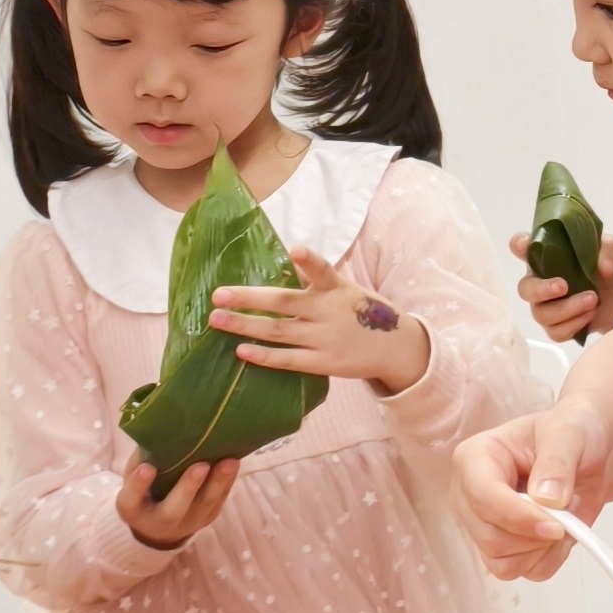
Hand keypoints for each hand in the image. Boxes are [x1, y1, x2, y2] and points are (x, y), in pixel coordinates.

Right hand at [118, 457, 239, 548]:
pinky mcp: (208, 516)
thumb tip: (160, 423)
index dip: (138, 485)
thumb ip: (143, 457)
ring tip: (230, 462)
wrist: (159, 525)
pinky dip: (228, 481)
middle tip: (200, 466)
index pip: (131, 499)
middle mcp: (159, 521)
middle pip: (173, 509)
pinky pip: (219, 500)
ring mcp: (187, 522)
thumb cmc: (145, 488)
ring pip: (204, 505)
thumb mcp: (134, 476)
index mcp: (133, 509)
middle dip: (188, 488)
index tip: (146, 468)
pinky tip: (234, 462)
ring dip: (218, 483)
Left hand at [213, 246, 429, 392]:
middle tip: (218, 294)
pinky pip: (289, 359)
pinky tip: (241, 350)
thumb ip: (318, 280)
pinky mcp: (324, 362)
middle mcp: (329, 311)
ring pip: (278, 331)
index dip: (309, 260)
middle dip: (249, 299)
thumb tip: (286, 260)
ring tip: (217, 319)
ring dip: (245, 326)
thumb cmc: (362, 312)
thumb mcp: (347, 289)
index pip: (322, 270)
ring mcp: (325, 338)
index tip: (295, 249)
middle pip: (283, 303)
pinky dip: (265, 356)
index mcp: (336, 288)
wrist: (395, 347)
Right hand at [451, 400, 612, 577]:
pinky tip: (559, 534)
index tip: (556, 524)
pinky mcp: (501, 550)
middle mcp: (469, 496)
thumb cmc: (573, 435)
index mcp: (474, 458)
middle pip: (490, 538)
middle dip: (535, 535)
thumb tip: (546, 500)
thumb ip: (557, 463)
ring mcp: (482, 526)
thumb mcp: (570, 434)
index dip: (518, 516)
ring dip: (542, 548)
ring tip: (563, 519)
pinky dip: (548, 558)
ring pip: (503, 563)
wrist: (592, 455)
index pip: (482, 497)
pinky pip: (521, 571)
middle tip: (567, 514)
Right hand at [510, 232, 612, 343]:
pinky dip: (574, 324)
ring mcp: (543, 307)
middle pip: (525, 289)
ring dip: (568, 308)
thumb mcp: (610, 251)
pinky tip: (589, 315)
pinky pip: (556, 332)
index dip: (519, 245)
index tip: (524, 245)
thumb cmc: (602, 268)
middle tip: (564, 287)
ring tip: (593, 301)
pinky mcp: (554, 327)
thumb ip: (609, 249)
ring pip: (542, 314)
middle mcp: (538, 281)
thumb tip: (605, 269)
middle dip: (542, 289)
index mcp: (544, 256)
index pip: (521, 246)